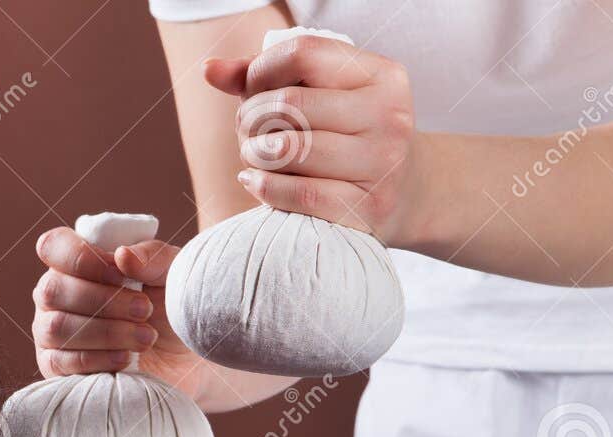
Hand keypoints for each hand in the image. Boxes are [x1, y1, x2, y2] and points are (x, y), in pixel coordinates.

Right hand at [31, 230, 197, 385]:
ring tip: (145, 339)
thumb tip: (121, 255)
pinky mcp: (54, 366)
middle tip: (146, 311)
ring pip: (56, 328)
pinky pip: (58, 362)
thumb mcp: (172, 274)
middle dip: (104, 301)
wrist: (183, 357)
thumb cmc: (172, 307)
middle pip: (53, 290)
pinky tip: (125, 358)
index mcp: (78, 261)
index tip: (120, 274)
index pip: (53, 246)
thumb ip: (152, 257)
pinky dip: (96, 359)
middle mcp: (56, 293)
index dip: (81, 258)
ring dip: (106, 333)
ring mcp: (49, 331)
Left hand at [205, 35, 421, 242]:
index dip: (260, 71)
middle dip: (250, 117)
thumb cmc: (346, 138)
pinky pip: (298, 194)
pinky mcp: (366, 208)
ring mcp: (381, 163)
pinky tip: (255, 181)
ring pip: (287, 149)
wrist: (403, 195)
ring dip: (253, 154)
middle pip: (288, 102)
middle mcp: (389, 115)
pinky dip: (264, 187)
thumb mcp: (321, 97)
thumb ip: (264, 79)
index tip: (250, 92)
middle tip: (247, 131)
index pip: (301, 53)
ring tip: (253, 156)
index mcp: (381, 75)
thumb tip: (209, 70)